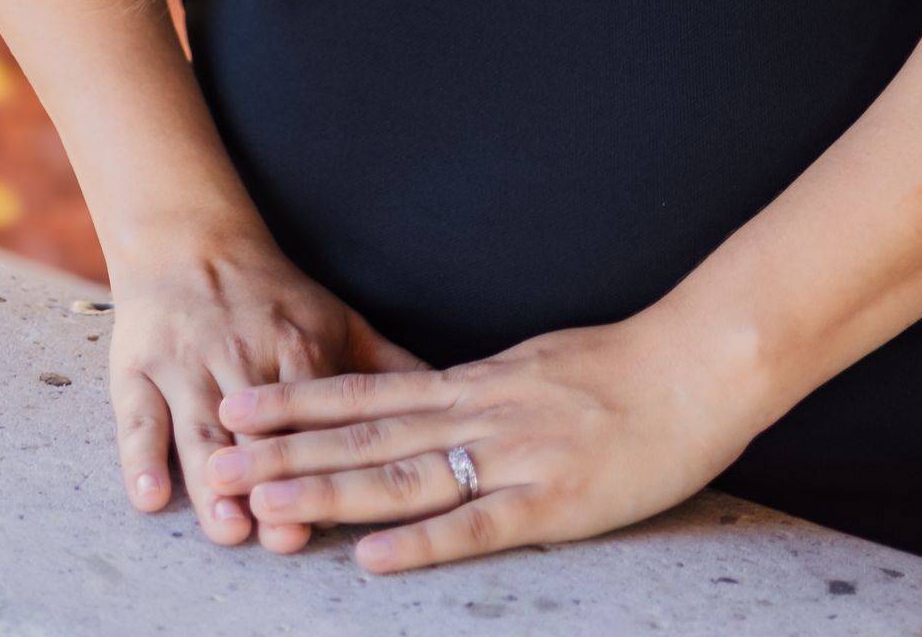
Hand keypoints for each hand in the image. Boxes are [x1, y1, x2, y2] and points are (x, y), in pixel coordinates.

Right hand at [106, 221, 429, 553]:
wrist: (190, 243)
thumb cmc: (273, 297)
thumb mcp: (336, 321)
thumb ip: (390, 369)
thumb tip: (454, 404)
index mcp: (296, 345)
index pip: (315, 407)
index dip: (323, 455)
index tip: (334, 508)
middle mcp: (240, 355)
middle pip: (255, 429)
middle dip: (267, 478)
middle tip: (278, 530)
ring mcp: (186, 364)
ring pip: (198, 429)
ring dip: (212, 479)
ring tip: (225, 524)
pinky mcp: (137, 371)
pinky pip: (137, 419)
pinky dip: (142, 457)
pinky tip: (150, 495)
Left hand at [203, 307, 770, 572]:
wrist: (702, 363)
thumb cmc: (629, 368)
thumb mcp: (539, 364)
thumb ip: (484, 389)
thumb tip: (435, 398)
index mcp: (477, 384)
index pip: (370, 393)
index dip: (301, 402)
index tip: (238, 406)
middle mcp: (481, 415)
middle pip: (368, 436)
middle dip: (289, 451)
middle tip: (219, 462)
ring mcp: (515, 458)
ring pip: (406, 477)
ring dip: (331, 491)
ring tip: (267, 505)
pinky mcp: (555, 501)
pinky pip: (478, 526)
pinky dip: (424, 543)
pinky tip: (375, 558)